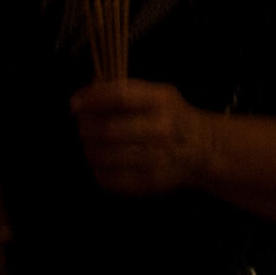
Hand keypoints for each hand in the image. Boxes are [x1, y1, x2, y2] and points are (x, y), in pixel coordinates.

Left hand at [71, 78, 208, 196]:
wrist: (201, 149)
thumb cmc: (171, 116)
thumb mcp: (158, 94)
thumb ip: (125, 90)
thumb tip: (87, 92)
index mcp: (161, 101)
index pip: (119, 97)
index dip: (92, 99)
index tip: (74, 103)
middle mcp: (160, 130)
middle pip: (108, 129)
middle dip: (86, 127)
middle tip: (82, 125)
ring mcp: (155, 159)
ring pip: (104, 156)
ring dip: (89, 149)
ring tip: (91, 143)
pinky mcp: (147, 184)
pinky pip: (108, 179)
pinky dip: (97, 169)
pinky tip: (102, 162)